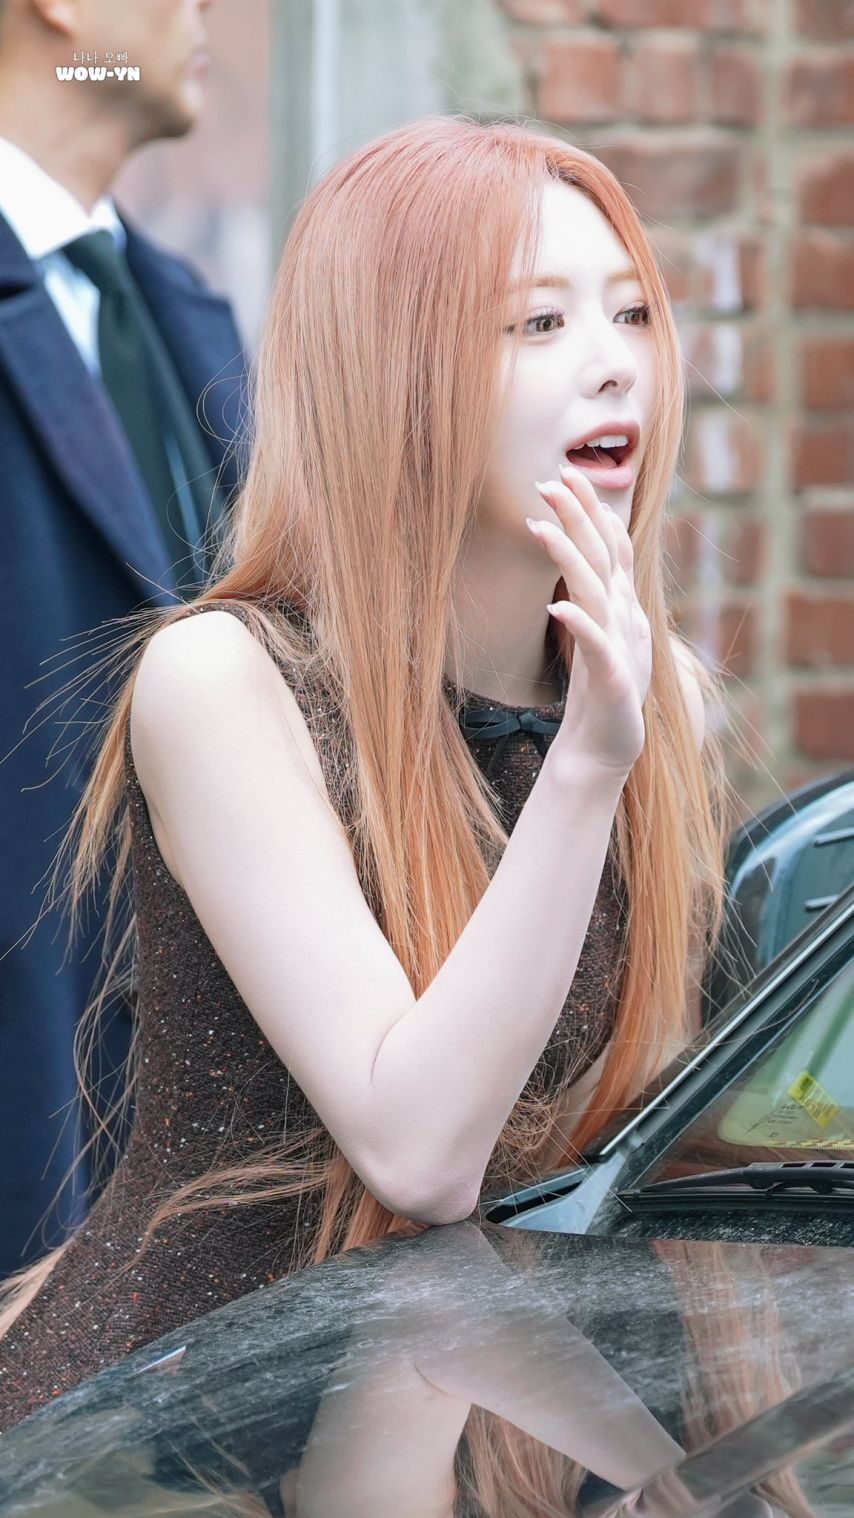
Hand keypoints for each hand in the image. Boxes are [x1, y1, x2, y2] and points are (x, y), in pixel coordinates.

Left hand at [527, 462, 651, 777]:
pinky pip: (595, 646)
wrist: (603, 751)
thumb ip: (594, 597)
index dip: (591, 510)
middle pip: (603, 556)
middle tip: (553, 478)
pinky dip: (580, 623)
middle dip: (580, 515)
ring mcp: (621, 647)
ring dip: (570, 556)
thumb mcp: (597, 635)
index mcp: (622, 607)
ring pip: (597, 590)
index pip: (610, 546)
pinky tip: (558, 604)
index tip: (566, 475)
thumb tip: (576, 558)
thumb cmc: (598, 694)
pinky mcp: (613, 679)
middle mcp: (626, 619)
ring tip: (540, 526)